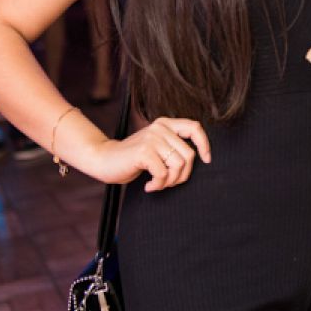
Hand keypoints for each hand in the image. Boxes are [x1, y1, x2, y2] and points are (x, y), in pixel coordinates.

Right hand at [87, 117, 210, 192]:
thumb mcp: (156, 147)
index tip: (207, 160)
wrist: (104, 159)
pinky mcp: (144, 152)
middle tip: (168, 182)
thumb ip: (173, 146)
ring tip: (157, 184)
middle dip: (182, 175)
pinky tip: (149, 186)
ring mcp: (152, 138)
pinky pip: (163, 174)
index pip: (194, 128)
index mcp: (165, 124)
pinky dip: (158, 185)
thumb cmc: (133, 158)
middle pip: (189, 155)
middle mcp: (160, 128)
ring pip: (178, 165)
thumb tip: (201, 158)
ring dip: (170, 181)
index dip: (204, 144)